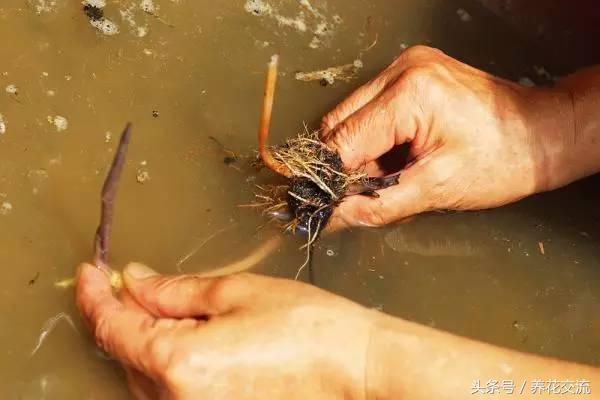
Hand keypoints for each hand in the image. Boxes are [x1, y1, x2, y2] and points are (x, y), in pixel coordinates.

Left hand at [76, 263, 376, 399]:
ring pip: (147, 378)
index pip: (113, 326)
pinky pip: (173, 394)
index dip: (94, 294)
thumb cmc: (308, 329)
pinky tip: (200, 343)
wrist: (358, 373)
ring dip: (152, 342)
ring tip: (190, 315)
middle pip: (127, 353)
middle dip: (129, 314)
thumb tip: (134, 282)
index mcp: (177, 363)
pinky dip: (173, 366)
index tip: (90, 271)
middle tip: (146, 284)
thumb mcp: (237, 292)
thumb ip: (174, 290)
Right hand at [321, 45, 576, 228]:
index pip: (342, 141)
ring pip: (350, 116)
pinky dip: (373, 139)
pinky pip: (370, 110)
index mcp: (409, 93)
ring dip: (358, 152)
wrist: (542, 134)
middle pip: (338, 124)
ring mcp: (404, 67)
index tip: (325, 205)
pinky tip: (397, 156)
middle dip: (344, 164)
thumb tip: (333, 216)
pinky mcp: (409, 74)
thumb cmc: (504, 159)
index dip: (331, 178)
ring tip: (391, 172)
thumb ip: (378, 204)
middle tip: (364, 192)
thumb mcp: (437, 189)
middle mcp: (401, 69)